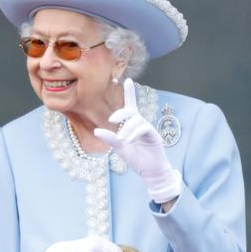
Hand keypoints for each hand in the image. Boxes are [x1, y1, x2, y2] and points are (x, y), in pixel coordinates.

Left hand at [94, 78, 181, 203]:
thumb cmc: (135, 158)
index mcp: (131, 125)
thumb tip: (96, 130)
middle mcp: (140, 124)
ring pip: (136, 120)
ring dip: (127, 128)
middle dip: (121, 113)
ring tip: (122, 140)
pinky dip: (134, 133)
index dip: (130, 93)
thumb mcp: (119, 148)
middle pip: (131, 111)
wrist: (149, 171)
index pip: (130, 106)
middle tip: (111, 120)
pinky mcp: (154, 135)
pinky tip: (129, 140)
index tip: (129, 79)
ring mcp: (147, 128)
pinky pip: (144, 128)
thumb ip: (110, 139)